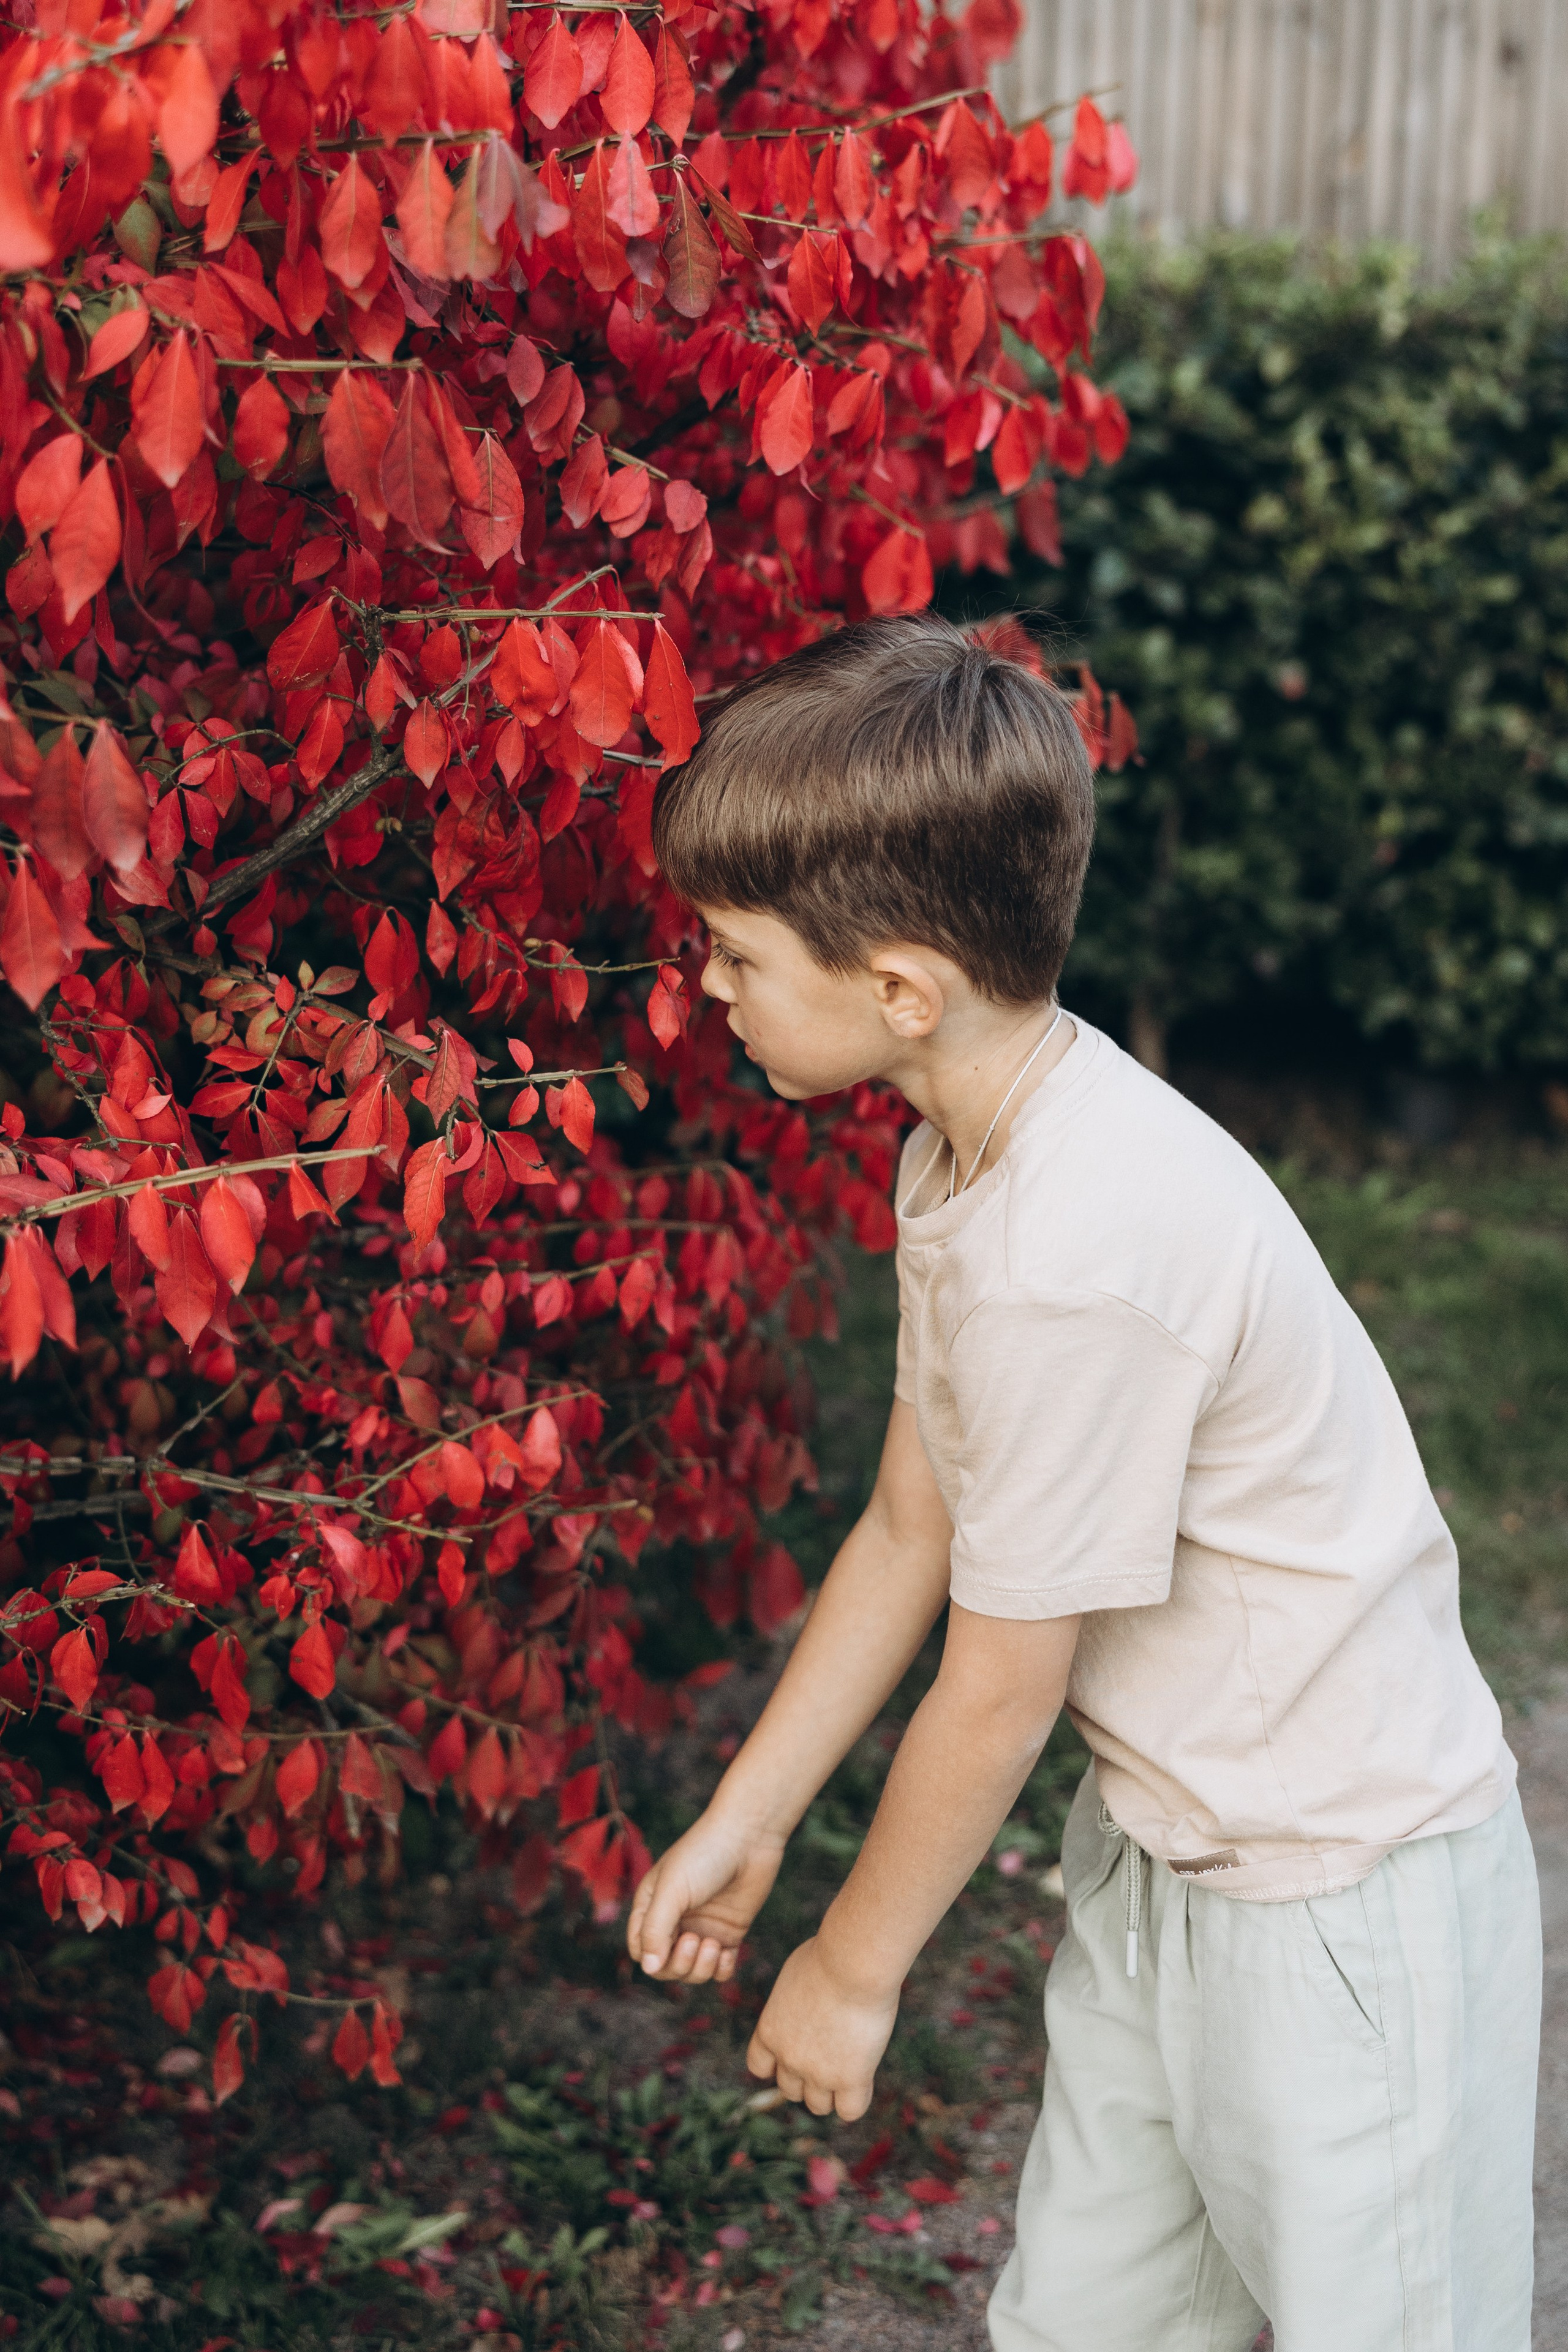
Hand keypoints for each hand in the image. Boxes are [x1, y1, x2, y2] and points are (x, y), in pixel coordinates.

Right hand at [627, 1809, 783, 1984]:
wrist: (749, 1836)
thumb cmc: (704, 1855)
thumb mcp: (672, 1890)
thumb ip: (655, 1930)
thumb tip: (648, 1969)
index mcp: (652, 1906)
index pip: (640, 1949)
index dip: (651, 1956)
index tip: (671, 1940)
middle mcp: (676, 1921)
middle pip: (666, 1967)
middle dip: (679, 1964)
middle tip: (695, 1939)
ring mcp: (703, 1928)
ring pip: (693, 1972)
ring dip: (701, 1968)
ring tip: (714, 1944)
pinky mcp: (728, 1932)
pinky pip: (720, 1969)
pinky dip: (722, 1970)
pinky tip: (728, 1953)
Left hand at [746, 1936, 897, 2120]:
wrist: (851, 1964)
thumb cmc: (828, 1956)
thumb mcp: (795, 1977)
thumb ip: (793, 2002)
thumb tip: (804, 2006)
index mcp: (769, 2031)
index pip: (760, 2067)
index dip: (778, 2062)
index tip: (797, 2048)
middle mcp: (788, 2058)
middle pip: (791, 2090)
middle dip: (808, 2076)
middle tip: (831, 2050)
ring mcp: (818, 2073)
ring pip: (818, 2105)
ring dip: (831, 2090)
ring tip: (849, 2062)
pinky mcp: (850, 2079)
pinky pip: (849, 2111)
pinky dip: (855, 2101)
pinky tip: (864, 2076)